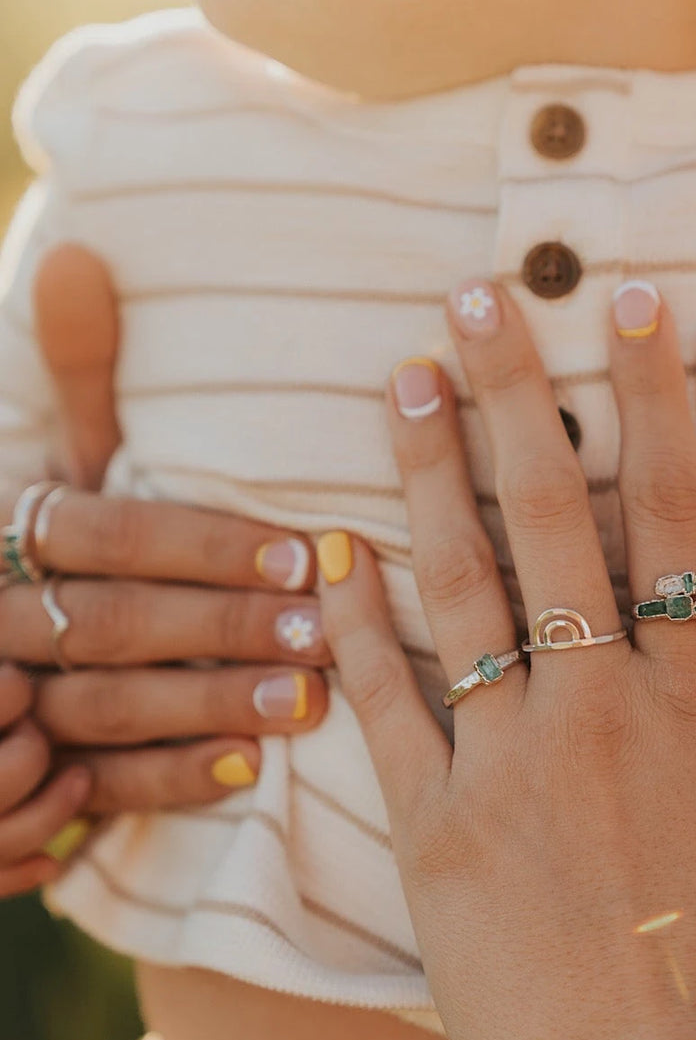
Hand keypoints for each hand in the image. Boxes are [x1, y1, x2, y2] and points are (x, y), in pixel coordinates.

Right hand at [0, 246, 329, 893]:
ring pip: (104, 707)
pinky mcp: (28, 776)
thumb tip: (77, 254)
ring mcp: (7, 701)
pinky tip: (244, 773)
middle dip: (218, 628)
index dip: (199, 545)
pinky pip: (92, 784)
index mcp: (11, 529)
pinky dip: (163, 780)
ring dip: (204, 705)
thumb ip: (79, 380)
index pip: (101, 534)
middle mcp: (0, 613)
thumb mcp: (57, 467)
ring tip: (304, 702)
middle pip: (108, 622)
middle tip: (320, 632)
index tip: (302, 551)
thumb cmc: (53, 549)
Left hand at [319, 280, 695, 1039]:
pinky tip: (329, 552)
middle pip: (552, 516)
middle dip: (515, 394)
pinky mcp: (433, 827)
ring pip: (462, 584)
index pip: (675, 511)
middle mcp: (600, 706)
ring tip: (404, 379)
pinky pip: (386, 703)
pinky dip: (354, 625)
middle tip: (477, 296)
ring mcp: (507, 762)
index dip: (654, 396)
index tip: (632, 304)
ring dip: (429, 472)